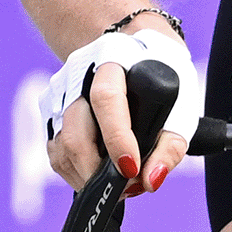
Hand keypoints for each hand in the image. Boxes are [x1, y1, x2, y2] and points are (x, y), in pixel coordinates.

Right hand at [42, 22, 193, 194]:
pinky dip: (77, 172)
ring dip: (88, 177)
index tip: (131, 169)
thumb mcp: (181, 101)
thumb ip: (171, 145)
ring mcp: (58, 92)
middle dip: (98, 171)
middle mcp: (77, 73)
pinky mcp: (50, 110)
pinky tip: (100, 174)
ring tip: (120, 185)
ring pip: (61, 147)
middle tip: (129, 189)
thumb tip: (151, 181)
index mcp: (113, 59)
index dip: (117, 138)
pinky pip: (56, 151)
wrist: (135, 43)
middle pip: (74, 131)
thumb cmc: (162, 74)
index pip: (106, 100)